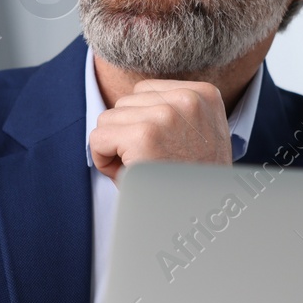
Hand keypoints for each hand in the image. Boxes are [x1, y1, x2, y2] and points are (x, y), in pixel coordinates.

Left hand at [88, 80, 231, 182]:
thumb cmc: (194, 179)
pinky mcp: (144, 136)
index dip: (142, 122)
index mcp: (203, 94)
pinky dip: (103, 159)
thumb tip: (128, 102)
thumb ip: (174, 111)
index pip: (145, 91)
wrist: (203, 212)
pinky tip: (126, 173)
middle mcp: (187, 99)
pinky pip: (98, 137)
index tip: (162, 147)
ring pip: (108, 119)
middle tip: (151, 162)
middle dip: (127, 134)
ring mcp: (166, 115)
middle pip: (125, 102)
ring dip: (115, 146)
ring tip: (141, 167)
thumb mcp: (198, 134)